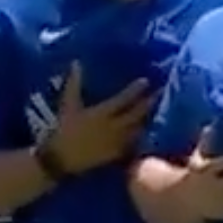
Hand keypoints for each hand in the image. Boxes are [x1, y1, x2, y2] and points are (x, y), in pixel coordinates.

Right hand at [40, 62, 156, 173]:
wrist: (60, 159)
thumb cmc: (63, 129)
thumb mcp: (68, 105)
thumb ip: (74, 83)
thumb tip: (77, 62)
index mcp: (102, 113)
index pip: (123, 99)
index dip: (136, 89)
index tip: (146, 81)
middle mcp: (114, 126)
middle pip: (137, 113)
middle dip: (150, 102)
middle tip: (162, 93)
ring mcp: (117, 141)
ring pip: (138, 128)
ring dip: (148, 119)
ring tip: (159, 111)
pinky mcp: (117, 154)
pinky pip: (133, 144)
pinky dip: (141, 137)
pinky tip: (146, 132)